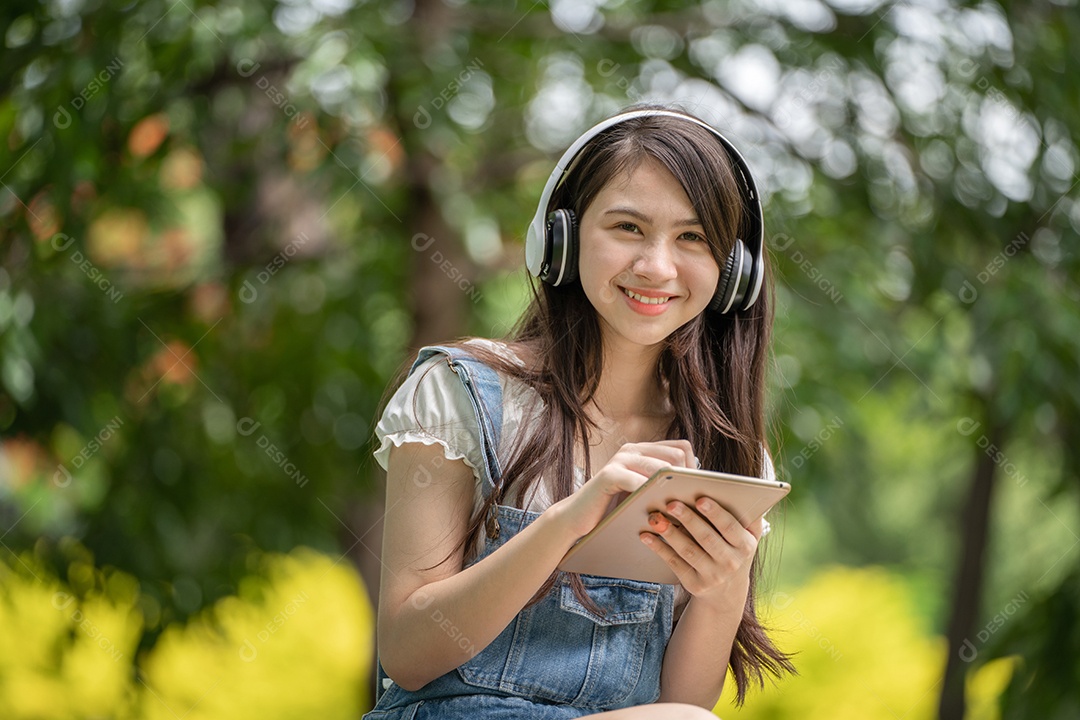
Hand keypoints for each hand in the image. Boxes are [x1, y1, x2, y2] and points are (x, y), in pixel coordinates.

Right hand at [548, 440, 694, 540]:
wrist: (576, 518)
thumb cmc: (613, 508)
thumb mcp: (642, 492)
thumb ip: (662, 484)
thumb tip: (698, 487)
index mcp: (643, 450)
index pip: (682, 447)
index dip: (693, 469)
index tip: (692, 492)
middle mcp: (633, 449)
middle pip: (677, 455)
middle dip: (685, 480)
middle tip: (685, 503)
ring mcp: (620, 460)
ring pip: (662, 466)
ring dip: (672, 490)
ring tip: (676, 510)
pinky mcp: (608, 475)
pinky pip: (638, 481)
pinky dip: (650, 496)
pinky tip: (654, 511)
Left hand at [639, 496, 761, 608]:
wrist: (727, 592)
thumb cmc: (734, 551)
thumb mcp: (748, 537)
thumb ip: (747, 516)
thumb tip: (739, 490)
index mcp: (745, 546)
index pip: (730, 527)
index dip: (715, 513)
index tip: (700, 499)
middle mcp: (731, 562)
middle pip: (707, 538)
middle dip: (688, 519)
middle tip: (671, 504)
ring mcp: (713, 576)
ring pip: (688, 551)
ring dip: (670, 533)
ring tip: (655, 518)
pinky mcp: (695, 585)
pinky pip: (675, 564)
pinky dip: (660, 549)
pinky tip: (647, 536)